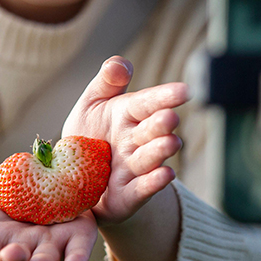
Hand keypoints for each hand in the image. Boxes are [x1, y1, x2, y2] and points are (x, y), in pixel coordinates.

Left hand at [62, 56, 189, 226]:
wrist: (76, 181)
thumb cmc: (88, 136)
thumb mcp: (91, 104)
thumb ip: (106, 82)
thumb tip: (119, 64)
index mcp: (129, 114)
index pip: (149, 102)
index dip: (165, 96)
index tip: (184, 90)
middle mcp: (138, 141)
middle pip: (153, 130)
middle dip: (161, 124)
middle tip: (169, 118)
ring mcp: (136, 169)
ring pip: (150, 158)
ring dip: (160, 151)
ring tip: (170, 142)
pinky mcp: (129, 196)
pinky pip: (142, 189)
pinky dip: (153, 183)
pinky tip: (165, 175)